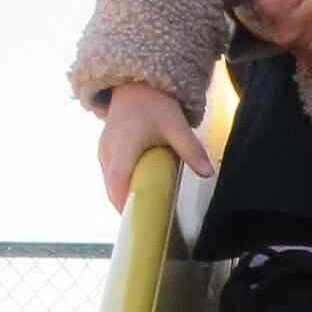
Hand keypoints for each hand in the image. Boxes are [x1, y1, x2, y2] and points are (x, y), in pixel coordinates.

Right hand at [98, 82, 213, 210]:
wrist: (135, 86)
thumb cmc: (154, 105)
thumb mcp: (176, 125)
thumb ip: (191, 150)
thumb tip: (208, 173)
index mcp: (124, 146)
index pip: (118, 182)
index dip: (124, 203)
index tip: (137, 221)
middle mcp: (108, 152)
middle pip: (112, 190)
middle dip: (127, 208)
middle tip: (147, 226)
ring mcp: (104, 154)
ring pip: (110, 185)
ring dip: (125, 199)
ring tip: (145, 216)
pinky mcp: (105, 154)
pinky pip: (111, 178)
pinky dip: (122, 189)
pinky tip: (140, 198)